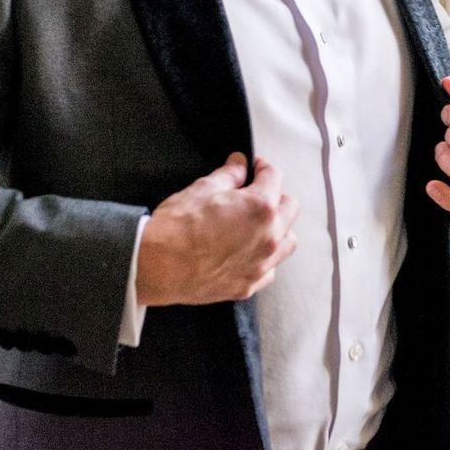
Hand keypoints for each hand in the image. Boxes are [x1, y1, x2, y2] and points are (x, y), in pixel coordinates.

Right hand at [136, 153, 298, 306]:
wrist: (158, 266)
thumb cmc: (178, 227)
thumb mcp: (203, 188)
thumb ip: (229, 174)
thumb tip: (239, 165)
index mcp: (260, 208)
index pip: (275, 177)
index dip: (262, 167)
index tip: (254, 167)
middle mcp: (269, 237)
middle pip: (290, 208)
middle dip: (276, 195)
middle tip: (256, 192)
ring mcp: (261, 265)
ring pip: (288, 242)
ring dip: (278, 228)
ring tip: (258, 223)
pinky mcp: (249, 285)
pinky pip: (270, 269)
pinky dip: (264, 257)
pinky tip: (248, 251)